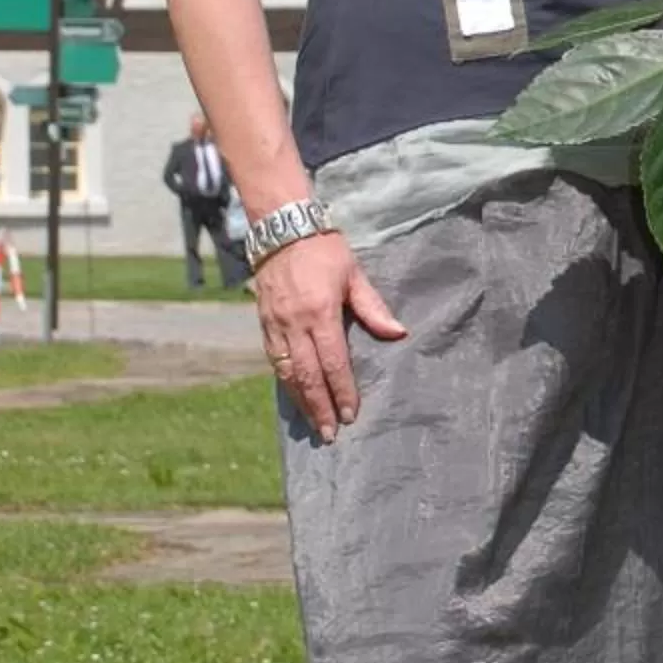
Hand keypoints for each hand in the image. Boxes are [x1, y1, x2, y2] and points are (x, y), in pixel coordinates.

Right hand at [254, 230, 406, 439]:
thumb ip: (373, 308)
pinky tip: (294, 396)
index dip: (342, 390)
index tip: (350, 414)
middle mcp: (295, 323)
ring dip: (300, 401)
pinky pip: (274, 360)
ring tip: (312, 423)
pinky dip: (285, 382)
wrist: (282, 229)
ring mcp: (275, 325)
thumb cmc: (324, 250)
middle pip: (307, 375)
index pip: (333, 361)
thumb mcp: (354, 274)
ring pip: (287, 372)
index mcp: (321, 312)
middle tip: (329, 434)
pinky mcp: (263, 323)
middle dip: (319, 406)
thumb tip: (398, 333)